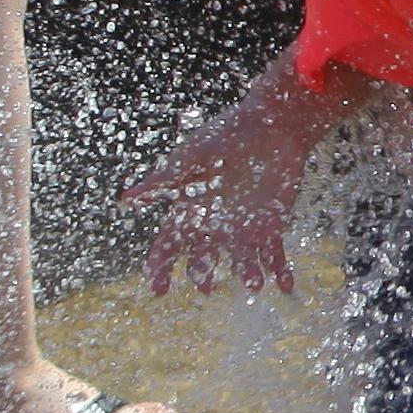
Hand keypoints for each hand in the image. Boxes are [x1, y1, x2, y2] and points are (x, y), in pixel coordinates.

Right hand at [123, 87, 320, 295]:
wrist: (273, 123)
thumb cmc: (229, 134)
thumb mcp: (193, 156)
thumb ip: (165, 180)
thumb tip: (126, 198)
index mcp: (191, 208)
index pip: (169, 243)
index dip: (161, 266)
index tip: (158, 288)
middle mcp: (215, 223)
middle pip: (203, 258)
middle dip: (203, 275)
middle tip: (208, 286)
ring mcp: (243, 227)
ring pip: (240, 262)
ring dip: (246, 275)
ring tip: (252, 284)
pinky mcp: (271, 225)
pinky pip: (274, 256)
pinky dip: (280, 272)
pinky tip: (285, 284)